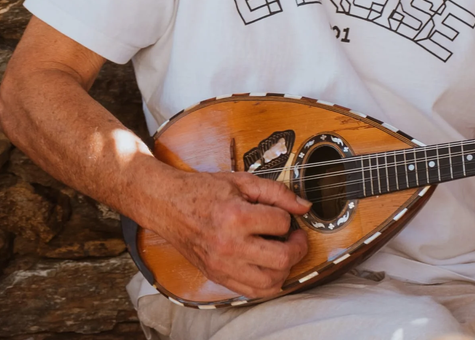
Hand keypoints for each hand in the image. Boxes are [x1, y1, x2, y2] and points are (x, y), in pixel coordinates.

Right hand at [154, 168, 311, 299]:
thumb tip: (304, 205)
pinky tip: (269, 266)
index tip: (284, 213)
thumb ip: (277, 192)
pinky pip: (251, 292)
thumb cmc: (204, 191)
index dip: (288, 216)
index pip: (281, 223)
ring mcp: (222, 266)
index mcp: (235, 217)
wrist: (170, 205)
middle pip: (281, 260)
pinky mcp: (217, 277)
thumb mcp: (243, 182)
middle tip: (296, 237)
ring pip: (269, 283)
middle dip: (297, 248)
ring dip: (285, 268)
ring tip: (284, 251)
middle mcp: (229, 246)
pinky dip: (268, 283)